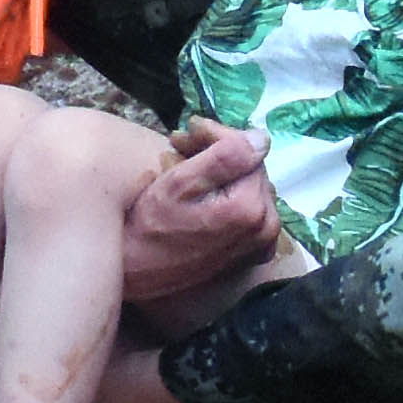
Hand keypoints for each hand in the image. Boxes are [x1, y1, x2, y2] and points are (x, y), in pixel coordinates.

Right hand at [122, 124, 277, 304]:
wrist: (136, 273)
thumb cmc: (149, 227)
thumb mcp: (178, 185)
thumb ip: (224, 158)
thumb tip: (261, 138)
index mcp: (251, 209)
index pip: (248, 150)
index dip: (217, 135)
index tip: (188, 130)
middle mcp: (266, 227)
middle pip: (250, 169)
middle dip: (219, 151)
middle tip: (181, 144)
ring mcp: (261, 242)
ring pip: (249, 185)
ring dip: (221, 170)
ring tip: (185, 163)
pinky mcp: (252, 251)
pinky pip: (249, 207)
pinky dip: (229, 193)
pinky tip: (202, 189)